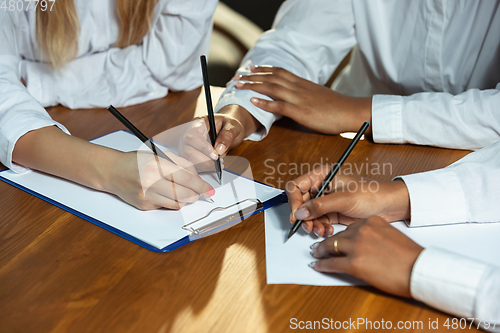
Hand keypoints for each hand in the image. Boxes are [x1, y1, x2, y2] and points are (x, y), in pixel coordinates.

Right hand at [104, 150, 214, 209]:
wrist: (112, 171)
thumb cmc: (137, 161)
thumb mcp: (159, 155)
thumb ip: (181, 164)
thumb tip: (198, 179)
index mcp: (156, 165)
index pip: (186, 178)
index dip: (201, 185)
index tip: (209, 189)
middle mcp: (150, 181)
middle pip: (183, 194)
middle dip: (196, 194)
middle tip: (199, 193)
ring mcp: (146, 195)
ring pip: (176, 203)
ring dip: (185, 199)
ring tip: (183, 192)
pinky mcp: (143, 205)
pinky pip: (165, 206)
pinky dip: (171, 201)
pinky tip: (167, 193)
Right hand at [179, 105, 259, 168]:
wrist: (226, 129)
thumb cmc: (227, 125)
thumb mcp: (232, 126)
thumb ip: (227, 135)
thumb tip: (219, 149)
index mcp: (197, 124)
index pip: (192, 136)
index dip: (203, 147)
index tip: (215, 155)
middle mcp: (188, 135)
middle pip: (188, 151)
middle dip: (204, 161)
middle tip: (219, 162)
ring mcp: (186, 146)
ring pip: (188, 161)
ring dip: (204, 166)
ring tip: (218, 164)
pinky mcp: (188, 156)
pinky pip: (191, 166)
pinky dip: (203, 168)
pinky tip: (212, 166)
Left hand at [234, 66, 371, 133]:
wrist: (350, 111)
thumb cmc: (336, 106)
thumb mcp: (318, 95)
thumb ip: (305, 93)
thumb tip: (297, 96)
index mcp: (303, 83)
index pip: (280, 71)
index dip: (264, 69)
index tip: (252, 68)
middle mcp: (298, 87)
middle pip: (271, 77)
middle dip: (252, 76)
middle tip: (237, 76)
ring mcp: (298, 98)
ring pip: (271, 87)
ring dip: (253, 85)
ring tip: (239, 85)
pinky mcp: (300, 111)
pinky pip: (278, 105)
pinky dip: (264, 102)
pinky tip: (253, 100)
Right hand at [285, 165, 409, 236]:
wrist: (388, 206)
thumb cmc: (371, 195)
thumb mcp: (343, 199)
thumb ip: (319, 206)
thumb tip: (300, 212)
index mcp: (322, 176)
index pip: (296, 186)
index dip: (294, 201)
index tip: (297, 215)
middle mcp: (321, 187)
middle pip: (300, 203)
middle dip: (303, 216)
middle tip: (309, 227)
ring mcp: (326, 201)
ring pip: (307, 215)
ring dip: (312, 224)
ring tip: (320, 231)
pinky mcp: (331, 213)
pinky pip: (317, 222)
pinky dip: (319, 228)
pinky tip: (327, 231)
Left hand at [310, 216, 423, 297]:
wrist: (419, 270)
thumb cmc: (410, 257)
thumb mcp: (391, 235)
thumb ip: (375, 235)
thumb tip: (365, 243)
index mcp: (371, 221)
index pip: (349, 227)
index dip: (340, 235)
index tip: (335, 238)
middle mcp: (362, 230)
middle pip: (338, 236)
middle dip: (327, 242)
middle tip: (319, 247)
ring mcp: (356, 246)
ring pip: (330, 246)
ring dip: (321, 251)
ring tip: (316, 254)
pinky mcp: (354, 263)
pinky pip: (331, 263)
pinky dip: (322, 265)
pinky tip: (317, 266)